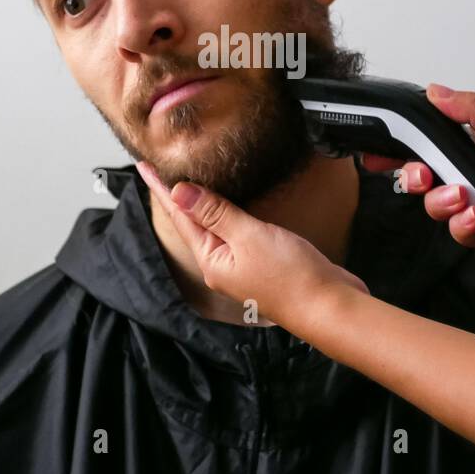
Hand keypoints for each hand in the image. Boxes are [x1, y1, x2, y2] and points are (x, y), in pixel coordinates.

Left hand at [135, 160, 369, 325]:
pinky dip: (227, 214)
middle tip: (157, 172)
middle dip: (175, 198)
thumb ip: (216, 213)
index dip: (162, 189)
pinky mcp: (264, 262)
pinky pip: (236, 233)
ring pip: (214, 228)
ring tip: (184, 186)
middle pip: (192, 223)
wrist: (330, 306)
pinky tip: (228, 208)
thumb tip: (179, 192)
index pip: (180, 216)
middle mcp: (222, 265)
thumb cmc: (292, 276)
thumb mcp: (249, 236)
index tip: (144, 166)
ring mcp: (243, 265)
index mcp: (212, 260)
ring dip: (199, 205)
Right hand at [362, 84, 474, 266]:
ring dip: (442, 204)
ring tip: (465, 200)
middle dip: (415, 178)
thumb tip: (436, 90)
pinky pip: (460, 233)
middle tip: (421, 178)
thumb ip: (474, 110)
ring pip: (438, 207)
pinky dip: (464, 226)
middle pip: (425, 177)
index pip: (429, 143)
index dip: (402, 149)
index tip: (379, 154)